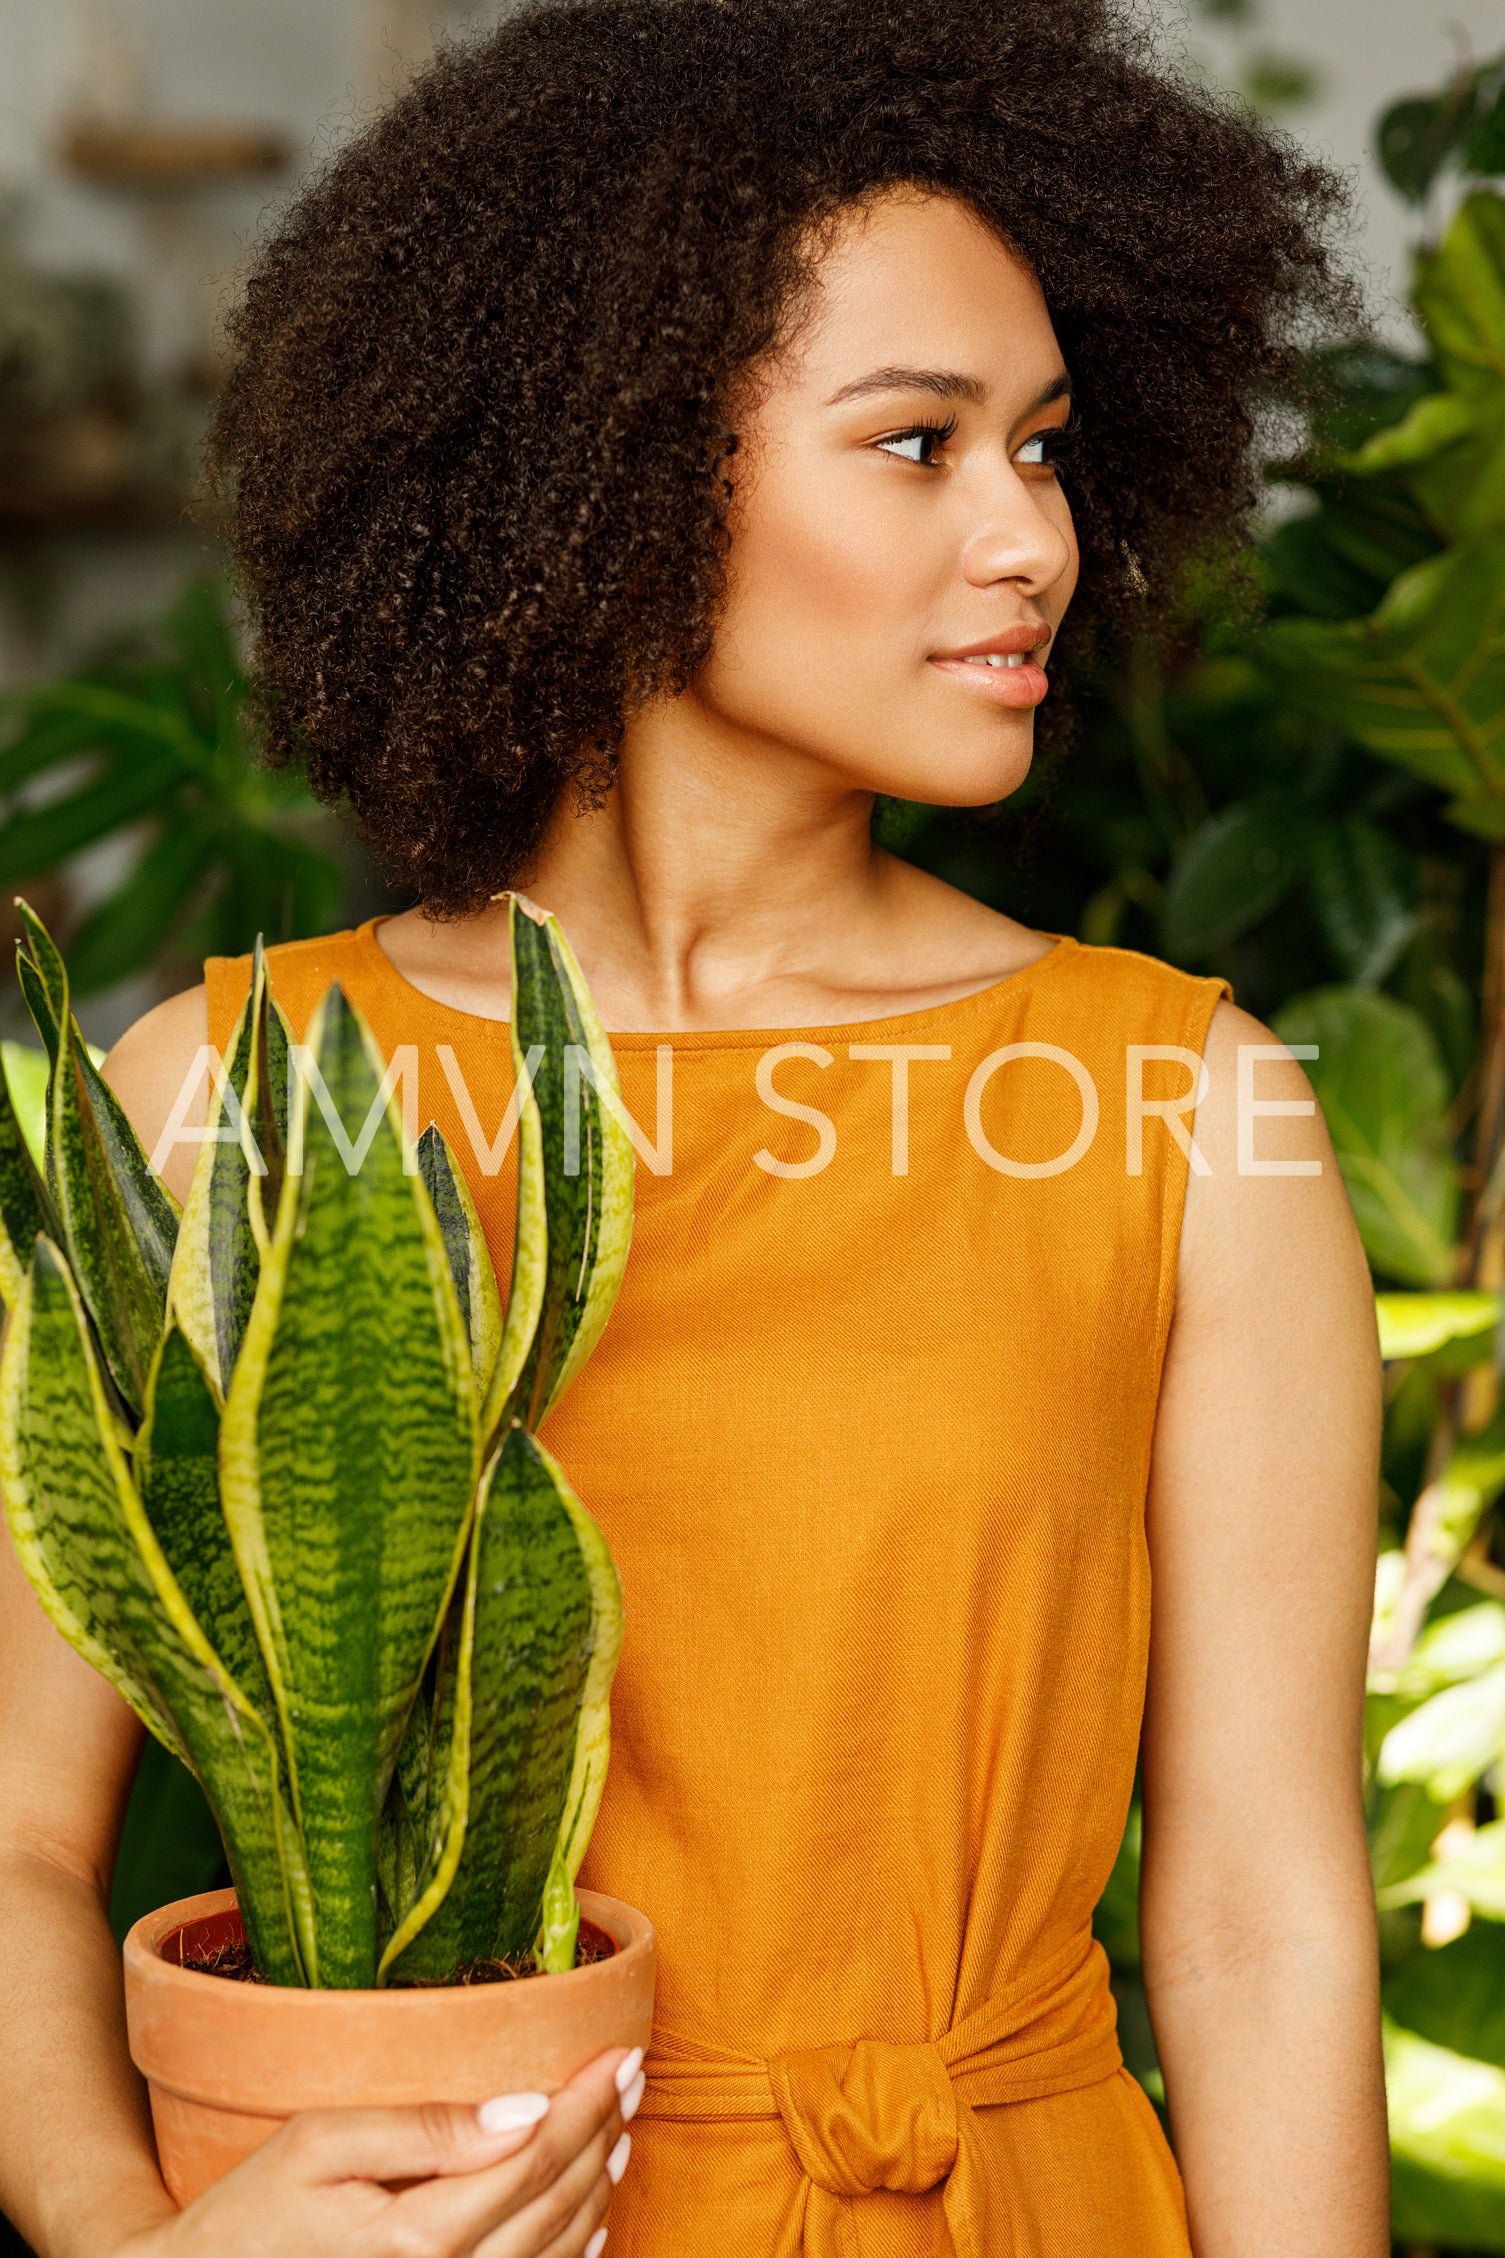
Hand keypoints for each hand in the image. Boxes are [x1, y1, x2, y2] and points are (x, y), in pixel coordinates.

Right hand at [113, 2044, 644, 2257]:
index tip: (623, 2053)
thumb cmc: (250, 2215)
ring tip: (619, 2129)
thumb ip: (424, 2129)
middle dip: (603, 2133)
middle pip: (557, 2204)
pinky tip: (590, 2215)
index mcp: (416, 2241)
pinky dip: (573, 2251)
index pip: (535, 2155)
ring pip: (556, 2255)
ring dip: (597, 2189)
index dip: (587, 2100)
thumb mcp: (319, 2144)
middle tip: (633, 2076)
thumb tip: (522, 2110)